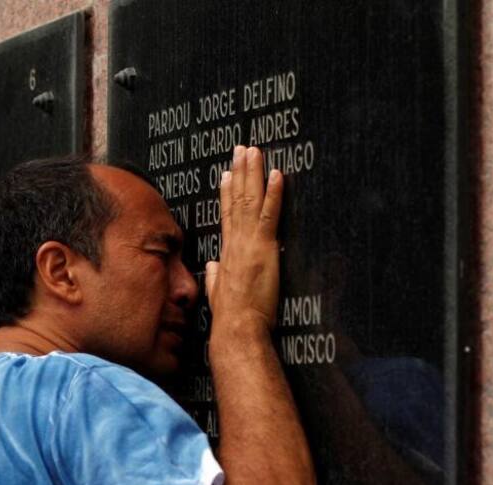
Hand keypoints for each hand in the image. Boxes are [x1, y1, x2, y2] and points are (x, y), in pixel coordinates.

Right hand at [205, 146, 283, 333]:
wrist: (237, 326)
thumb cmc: (230, 316)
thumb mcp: (218, 292)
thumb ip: (216, 276)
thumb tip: (214, 267)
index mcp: (227, 252)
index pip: (226, 215)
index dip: (226, 192)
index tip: (227, 173)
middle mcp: (236, 242)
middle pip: (236, 200)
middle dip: (240, 172)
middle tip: (242, 149)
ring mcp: (249, 243)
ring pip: (250, 201)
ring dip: (253, 174)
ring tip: (255, 152)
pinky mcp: (264, 248)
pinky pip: (269, 215)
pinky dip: (274, 193)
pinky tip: (277, 174)